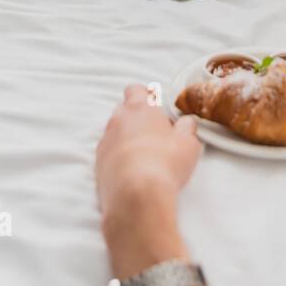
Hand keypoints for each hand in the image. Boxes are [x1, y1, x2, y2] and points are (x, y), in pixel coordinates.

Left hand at [96, 84, 201, 226]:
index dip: (146, 97)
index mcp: (140, 108)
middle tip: (154, 134)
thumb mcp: (188, 143)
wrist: (136, 196)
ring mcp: (105, 140)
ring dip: (126, 138)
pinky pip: (108, 152)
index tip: (157, 109)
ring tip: (144, 156)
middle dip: (137, 118)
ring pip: (114, 132)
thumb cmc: (165, 163)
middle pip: (124, 110)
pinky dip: (118, 157)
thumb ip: (187, 127)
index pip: (136, 90)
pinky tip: (132, 171)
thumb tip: (186, 122)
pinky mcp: (97, 162)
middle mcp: (118, 119)